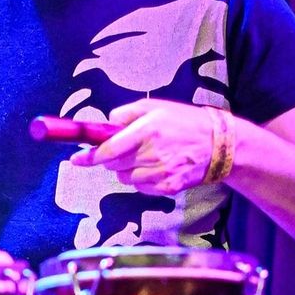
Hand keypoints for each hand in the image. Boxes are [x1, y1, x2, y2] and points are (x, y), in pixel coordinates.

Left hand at [67, 99, 219, 193]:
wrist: (218, 144)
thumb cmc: (184, 122)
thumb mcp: (155, 106)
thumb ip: (126, 113)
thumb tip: (106, 124)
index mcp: (147, 130)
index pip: (109, 149)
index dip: (90, 157)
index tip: (76, 160)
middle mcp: (152, 154)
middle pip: (114, 165)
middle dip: (110, 159)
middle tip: (122, 149)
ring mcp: (159, 174)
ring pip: (125, 179)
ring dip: (126, 169)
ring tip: (144, 156)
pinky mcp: (166, 188)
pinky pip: (140, 188)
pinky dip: (141, 179)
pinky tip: (154, 167)